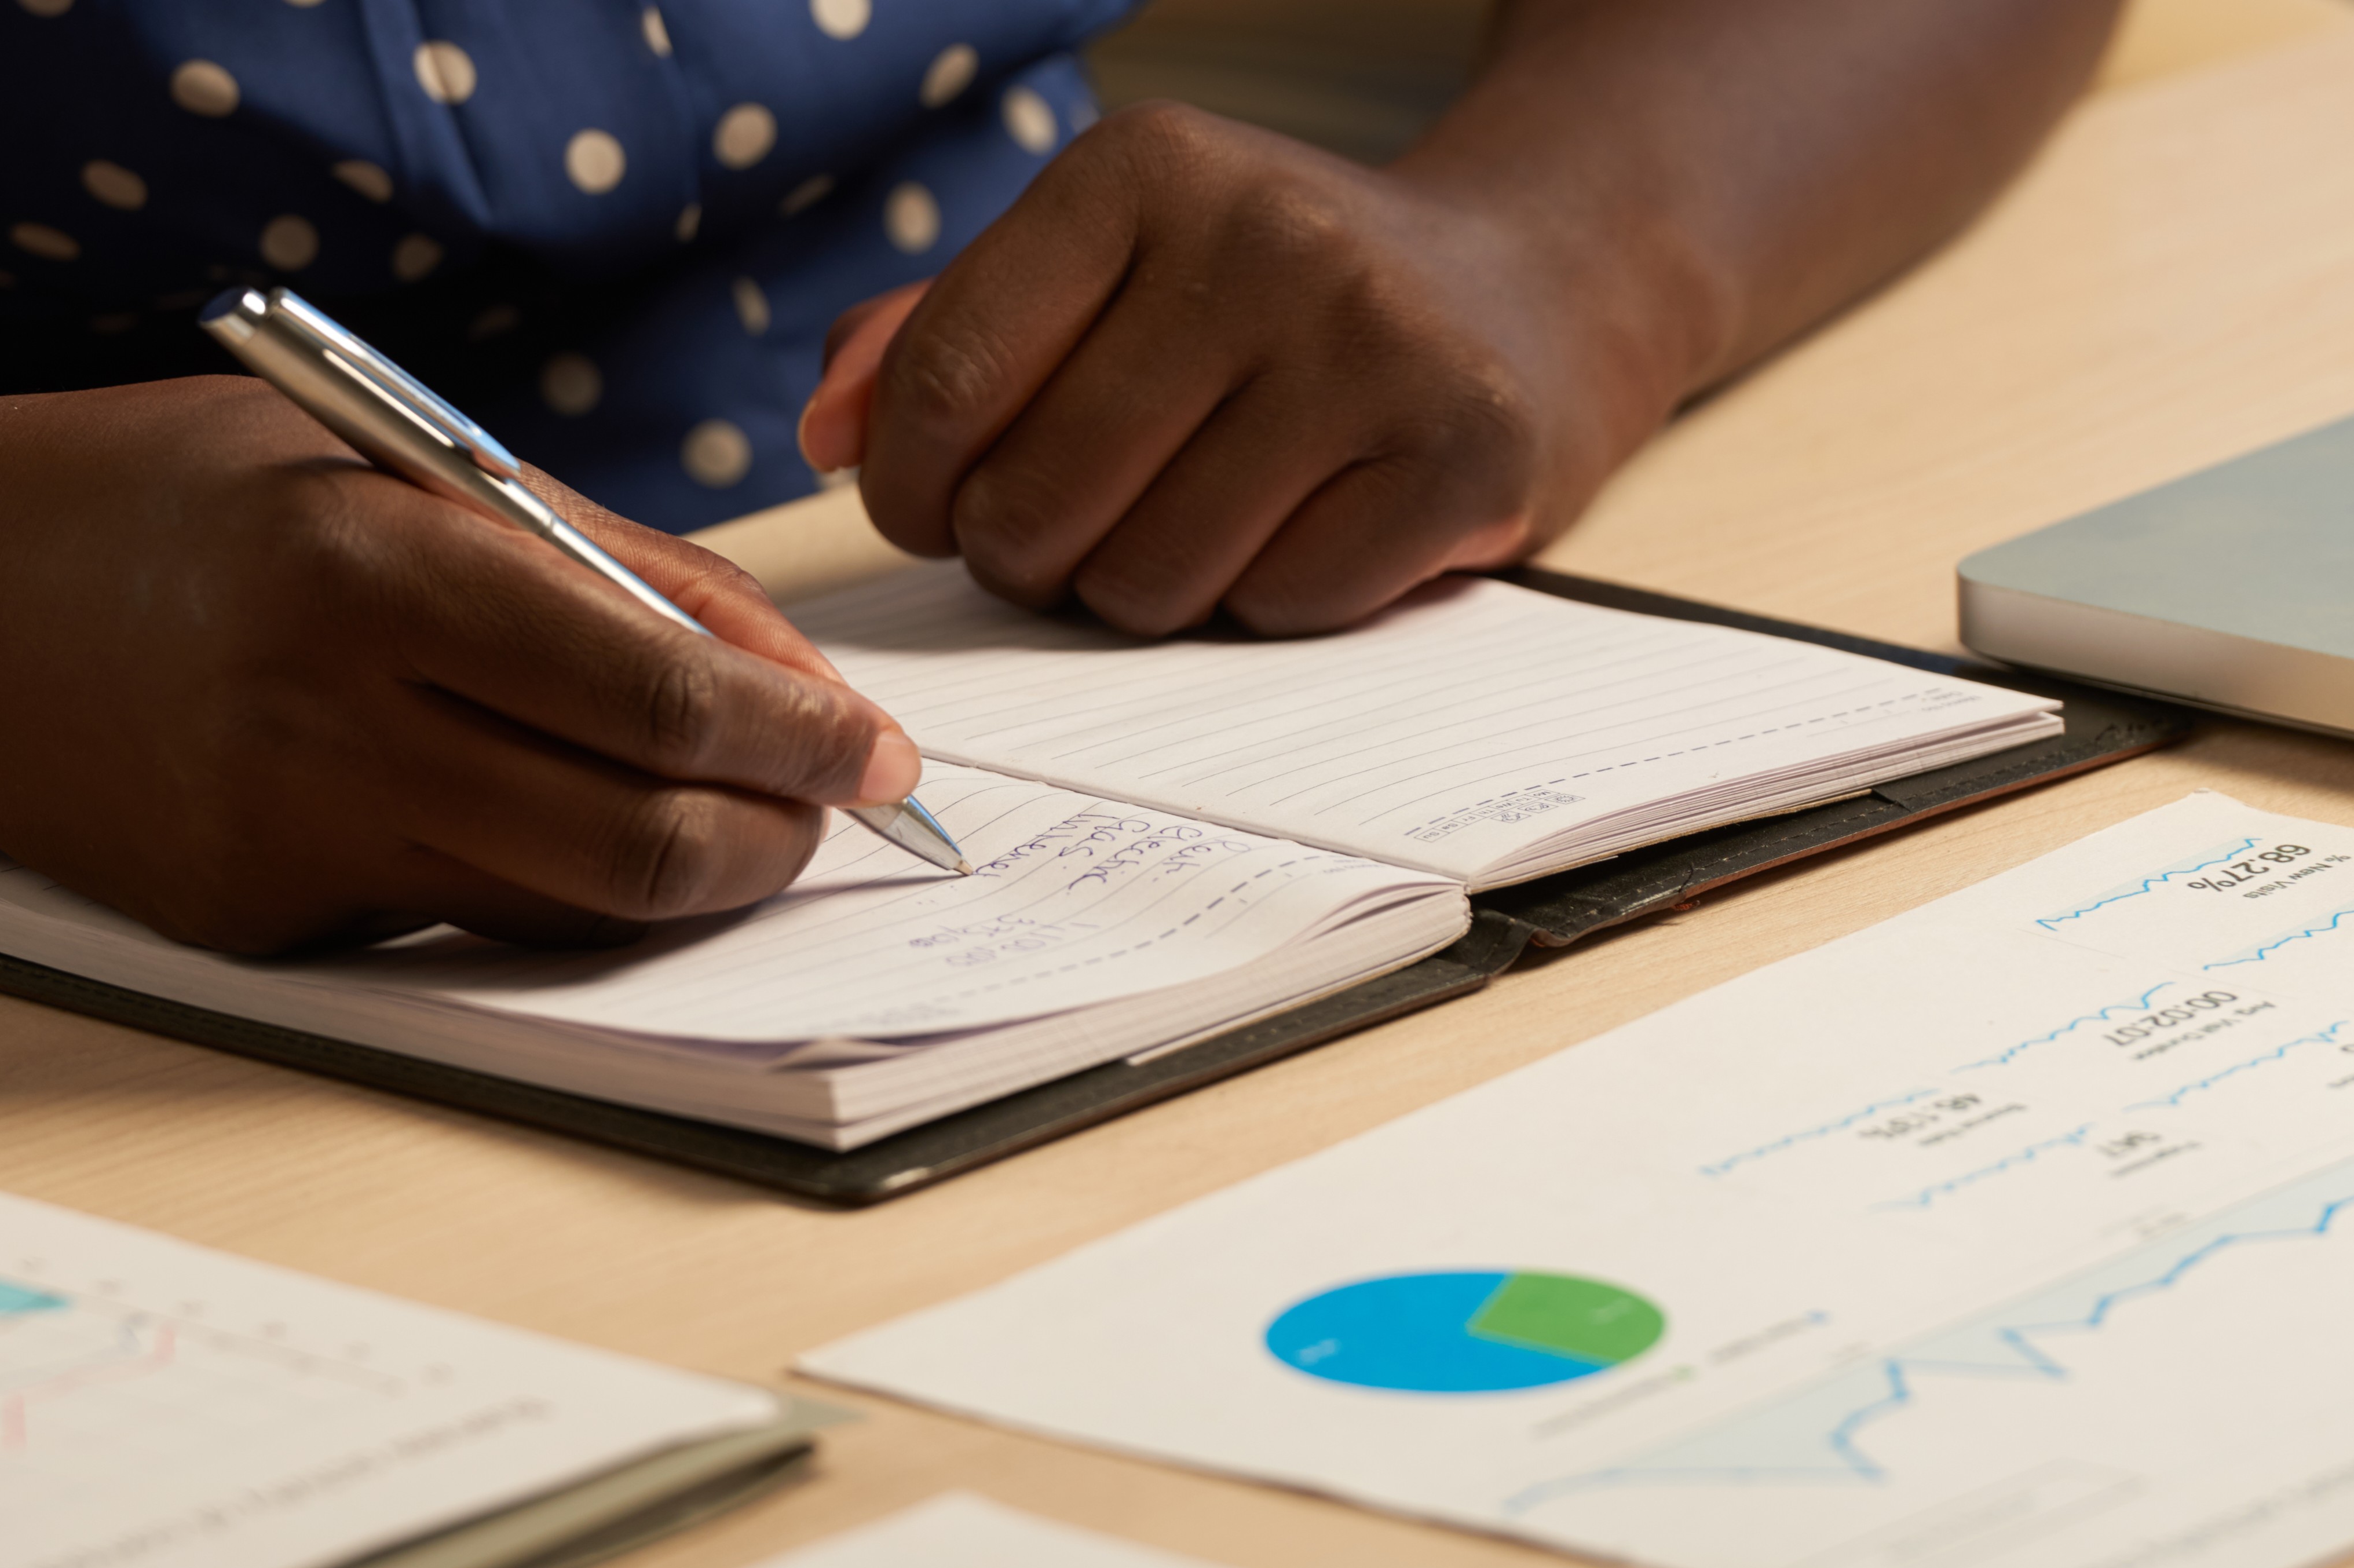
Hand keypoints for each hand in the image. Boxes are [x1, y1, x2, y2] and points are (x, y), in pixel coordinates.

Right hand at [0, 378, 918, 953]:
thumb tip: (781, 667)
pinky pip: (453, 924)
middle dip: (771, 836)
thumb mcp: (385, 462)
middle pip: (633, 837)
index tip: (881, 752)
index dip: (800, 737)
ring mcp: (286, 841)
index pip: (656, 689)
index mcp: (374, 568)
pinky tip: (545, 821)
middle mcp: (331, 719)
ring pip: (563, 910)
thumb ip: (593, 556)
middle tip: (829, 810)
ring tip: (727, 823)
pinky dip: (537, 885)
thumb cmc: (175, 497)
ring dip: (682, 880)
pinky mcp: (253, 927)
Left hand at [798, 103, 1701, 637]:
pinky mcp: (1462, 454)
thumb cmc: (1262, 304)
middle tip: (1090, 524)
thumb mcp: (1096, 272)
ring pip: (1149, 581)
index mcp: (1141, 170)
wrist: (1524, 293)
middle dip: (1034, 557)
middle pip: (1038, 506)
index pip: (946, 387)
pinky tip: (1305, 528)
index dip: (915, 493)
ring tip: (1203, 518)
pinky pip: (1279, 610)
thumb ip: (934, 339)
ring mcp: (1375, 344)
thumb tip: (829, 433)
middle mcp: (1262, 236)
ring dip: (1148, 590)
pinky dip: (1269, 603)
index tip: (944, 509)